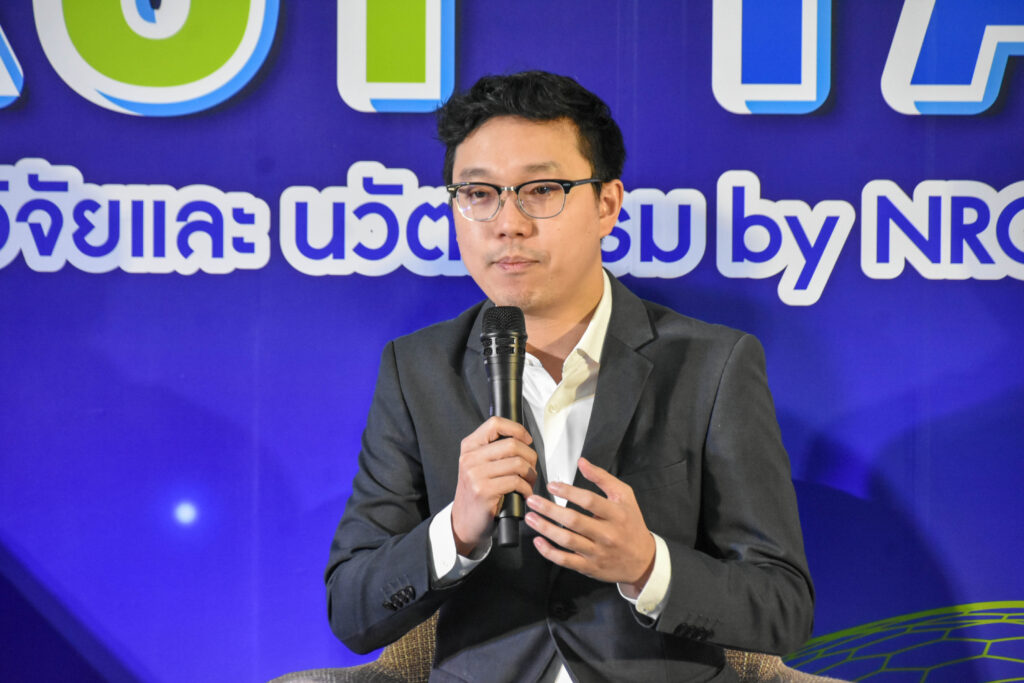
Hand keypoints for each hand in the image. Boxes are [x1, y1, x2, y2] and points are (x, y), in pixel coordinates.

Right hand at [451, 416, 537, 555]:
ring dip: (530, 474)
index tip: (527, 439)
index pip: (495, 423)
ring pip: (517, 463)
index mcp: (469, 447)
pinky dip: (526, 489)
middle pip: (512, 444)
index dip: (517, 429)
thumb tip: (523, 439)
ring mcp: (475, 475)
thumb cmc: (477, 493)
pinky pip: (516, 482)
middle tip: (531, 468)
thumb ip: (494, 450)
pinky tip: (524, 494)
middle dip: (530, 457)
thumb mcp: (478, 465)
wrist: (464, 522)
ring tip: (529, 482)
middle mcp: (470, 458)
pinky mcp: (483, 491)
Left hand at [525, 457, 654, 596]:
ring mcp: (597, 552)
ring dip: (545, 528)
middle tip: (533, 500)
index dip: (568, 491)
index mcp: (617, 514)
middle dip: (550, 509)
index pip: (589, 501)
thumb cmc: (631, 524)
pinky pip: (566, 560)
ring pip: (567, 540)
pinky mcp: (589, 567)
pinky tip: (538, 541)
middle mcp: (607, 534)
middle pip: (574, 521)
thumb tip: (582, 462)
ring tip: (530, 517)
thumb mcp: (624, 496)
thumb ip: (603, 478)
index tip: (552, 485)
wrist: (642, 560)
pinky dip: (549, 552)